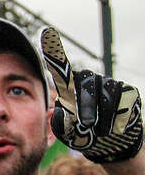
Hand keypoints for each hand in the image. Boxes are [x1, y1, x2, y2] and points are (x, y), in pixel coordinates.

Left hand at [42, 27, 141, 163]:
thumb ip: (61, 123)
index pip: (61, 69)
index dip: (54, 52)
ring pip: (106, 96)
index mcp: (71, 86)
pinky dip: (119, 118)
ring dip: (103, 117)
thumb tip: (61, 112)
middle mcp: (89, 79)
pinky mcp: (128, 91)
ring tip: (101, 130)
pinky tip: (115, 126)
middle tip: (87, 125)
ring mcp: (110, 83)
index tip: (46, 31)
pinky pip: (123, 102)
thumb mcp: (69, 132)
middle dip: (86, 108)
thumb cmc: (84, 134)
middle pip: (86, 87)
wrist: (112, 143)